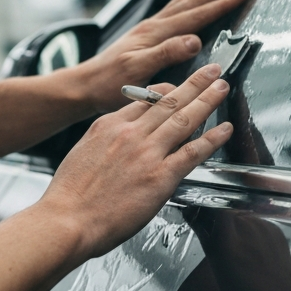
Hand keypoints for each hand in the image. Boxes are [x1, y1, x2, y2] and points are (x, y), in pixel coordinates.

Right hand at [43, 63, 233, 261]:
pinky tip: (225, 129)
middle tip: (212, 70)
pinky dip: (212, 138)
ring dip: (208, 100)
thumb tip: (117, 144)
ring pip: (184, 118)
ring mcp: (147, 153)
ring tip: (223, 87)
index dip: (168, 89)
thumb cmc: (69, 197)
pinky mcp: (160, 176)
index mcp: (109, 126)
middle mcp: (130, 133)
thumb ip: (104, 143)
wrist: (65, 220)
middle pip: (169, 100)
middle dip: (195, 82)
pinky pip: (193, 151)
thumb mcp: (81, 154)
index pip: (144, 100)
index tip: (180, 85)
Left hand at [72, 0, 249, 113]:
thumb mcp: (137, 71)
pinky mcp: (146, 35)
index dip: (222, 4)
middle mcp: (154, 26)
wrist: (84, 86)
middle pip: (193, 1)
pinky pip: (172, 10)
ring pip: (183, 1)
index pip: (196, 15)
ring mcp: (150, 28)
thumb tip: (194, 40)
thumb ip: (165, 53)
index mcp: (156, 33)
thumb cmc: (109, 84)